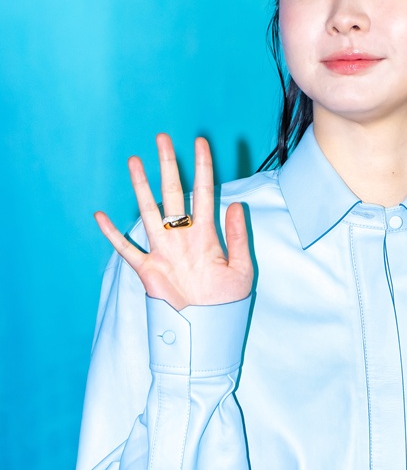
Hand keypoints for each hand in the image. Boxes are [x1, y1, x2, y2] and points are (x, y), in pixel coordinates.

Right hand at [94, 134, 252, 309]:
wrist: (207, 330)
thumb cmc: (226, 304)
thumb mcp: (242, 270)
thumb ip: (238, 237)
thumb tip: (236, 205)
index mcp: (206, 236)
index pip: (204, 193)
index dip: (203, 167)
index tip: (200, 142)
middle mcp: (182, 237)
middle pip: (173, 193)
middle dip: (168, 165)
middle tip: (162, 138)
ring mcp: (163, 251)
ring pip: (149, 211)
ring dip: (141, 187)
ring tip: (134, 161)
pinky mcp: (147, 269)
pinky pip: (126, 248)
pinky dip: (112, 234)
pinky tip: (100, 216)